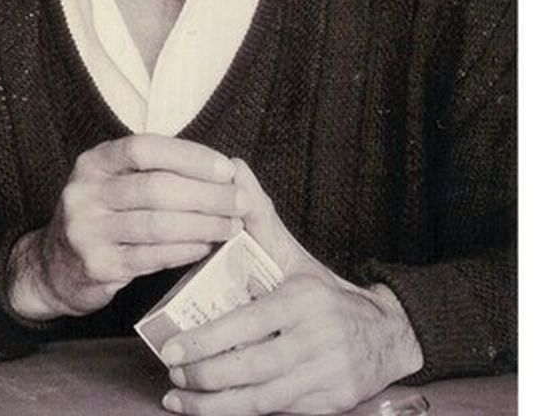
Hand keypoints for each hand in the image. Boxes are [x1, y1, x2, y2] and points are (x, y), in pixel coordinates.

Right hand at [6, 135, 242, 319]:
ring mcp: (87, 231)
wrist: (53, 267)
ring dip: (203, 225)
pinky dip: (184, 251)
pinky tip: (206, 246)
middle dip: (206, 195)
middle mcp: (85, 192)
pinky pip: (151, 257)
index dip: (190, 156)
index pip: (145, 148)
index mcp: (94, 162)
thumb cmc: (102, 216)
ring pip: (157, 225)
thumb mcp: (114, 183)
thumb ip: (155, 172)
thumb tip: (223, 171)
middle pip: (156, 188)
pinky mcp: (97, 266)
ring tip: (231, 226)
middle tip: (241, 202)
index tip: (227, 168)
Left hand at [159, 160, 422, 414]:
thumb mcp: (292, 254)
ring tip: (178, 397)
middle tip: (171, 371)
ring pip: (261, 399)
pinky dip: (237, 415)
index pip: (250, 323)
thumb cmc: (322, 293)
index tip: (172, 348)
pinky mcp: (329, 405)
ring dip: (213, 405)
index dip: (209, 340)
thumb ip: (257, 215)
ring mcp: (325, 376)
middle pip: (252, 366)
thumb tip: (231, 167)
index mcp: (303, 300)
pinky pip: (276, 413)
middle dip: (205, 374)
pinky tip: (206, 411)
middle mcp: (316, 339)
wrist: (386, 335)